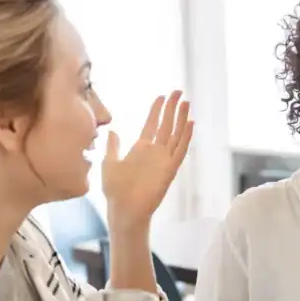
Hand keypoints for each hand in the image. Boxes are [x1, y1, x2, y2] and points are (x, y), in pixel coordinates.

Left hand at [102, 91, 193, 227]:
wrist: (124, 209)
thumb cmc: (115, 190)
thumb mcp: (109, 163)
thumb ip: (113, 146)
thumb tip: (113, 130)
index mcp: (140, 148)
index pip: (152, 124)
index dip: (157, 110)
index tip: (162, 96)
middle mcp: (154, 152)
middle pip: (166, 125)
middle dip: (172, 108)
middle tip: (179, 91)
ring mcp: (163, 160)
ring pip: (175, 134)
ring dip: (181, 118)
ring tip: (186, 103)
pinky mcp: (169, 169)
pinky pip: (180, 151)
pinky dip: (186, 137)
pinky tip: (190, 124)